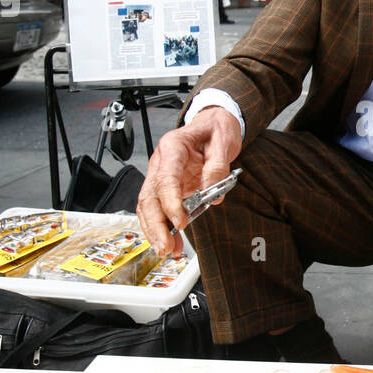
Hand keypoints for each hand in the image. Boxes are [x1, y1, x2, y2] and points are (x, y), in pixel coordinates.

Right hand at [136, 107, 242, 256]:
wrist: (213, 123)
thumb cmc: (215, 129)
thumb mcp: (224, 140)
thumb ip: (217, 166)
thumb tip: (212, 191)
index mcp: (173, 147)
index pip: (165, 178)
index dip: (170, 202)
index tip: (179, 221)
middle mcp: (161, 162)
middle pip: (150, 197)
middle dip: (156, 224)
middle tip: (166, 245)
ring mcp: (161, 176)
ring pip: (148, 206)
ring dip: (155, 230)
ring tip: (167, 249)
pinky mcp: (167, 188)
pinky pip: (157, 209)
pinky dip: (161, 227)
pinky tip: (169, 241)